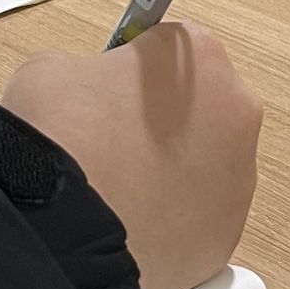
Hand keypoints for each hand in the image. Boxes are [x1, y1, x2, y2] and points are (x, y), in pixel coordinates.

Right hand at [3, 22, 261, 288]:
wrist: (61, 229)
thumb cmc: (61, 138)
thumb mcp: (51, 68)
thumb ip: (86, 69)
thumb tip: (88, 92)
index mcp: (201, 60)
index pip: (169, 50)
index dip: (132, 69)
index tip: (110, 86)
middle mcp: (236, 116)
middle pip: (197, 108)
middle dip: (159, 121)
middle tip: (109, 139)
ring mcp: (238, 182)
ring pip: (202, 166)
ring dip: (167, 170)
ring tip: (114, 187)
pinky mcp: (225, 237)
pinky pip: (197, 218)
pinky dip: (169, 219)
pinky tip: (126, 221)